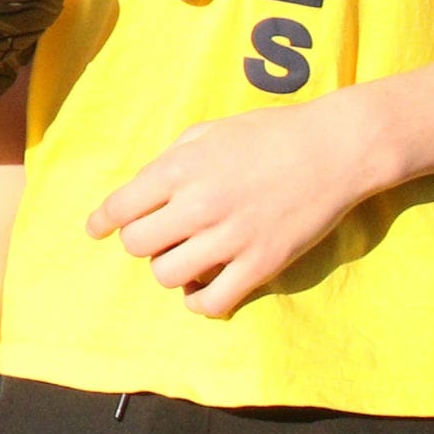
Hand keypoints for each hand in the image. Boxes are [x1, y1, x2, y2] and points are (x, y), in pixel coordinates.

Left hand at [85, 93, 399, 315]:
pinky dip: (201, 300)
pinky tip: (204, 288)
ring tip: (187, 257)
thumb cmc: (269, 133)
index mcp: (180, 168)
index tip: (97, 230)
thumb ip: (170, 162)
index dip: (103, 221)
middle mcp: (199, 204)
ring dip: (170, 269)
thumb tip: (142, 194)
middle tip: (162, 235)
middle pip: (137, 245)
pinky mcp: (261, 263)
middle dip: (143, 241)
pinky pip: (212, 301)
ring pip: (166, 275)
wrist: (335, 148)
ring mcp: (230, 237)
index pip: (120, 207)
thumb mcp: (208, 132)